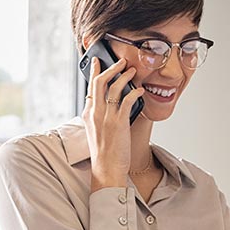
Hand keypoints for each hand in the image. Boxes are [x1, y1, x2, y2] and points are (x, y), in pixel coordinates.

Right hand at [82, 56, 144, 191]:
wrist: (106, 169)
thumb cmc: (104, 153)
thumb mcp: (96, 132)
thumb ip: (100, 117)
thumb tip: (111, 104)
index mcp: (88, 115)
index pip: (90, 88)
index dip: (94, 73)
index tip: (97, 62)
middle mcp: (95, 113)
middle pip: (99, 82)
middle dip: (110, 68)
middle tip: (119, 61)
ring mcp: (106, 117)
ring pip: (113, 88)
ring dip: (124, 76)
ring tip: (132, 70)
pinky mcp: (118, 123)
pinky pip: (127, 100)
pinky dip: (135, 92)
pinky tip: (141, 90)